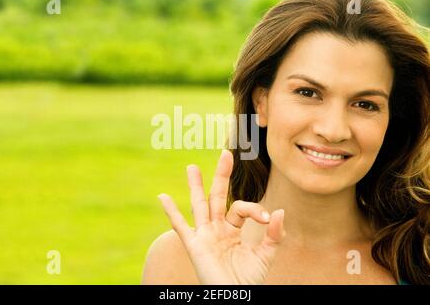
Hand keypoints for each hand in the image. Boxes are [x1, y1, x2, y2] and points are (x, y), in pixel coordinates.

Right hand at [158, 149, 285, 284]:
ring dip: (195, 186)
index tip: (268, 219)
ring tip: (192, 167)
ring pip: (199, 205)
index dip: (255, 209)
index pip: (241, 207)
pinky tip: (162, 197)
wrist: (235, 297)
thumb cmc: (247, 280)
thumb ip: (273, 234)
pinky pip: (180, 226)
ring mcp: (204, 235)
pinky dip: (171, 212)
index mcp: (232, 229)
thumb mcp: (265, 255)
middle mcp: (217, 228)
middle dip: (221, 175)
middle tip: (225, 153)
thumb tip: (280, 211)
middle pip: (217, 196)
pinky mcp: (194, 246)